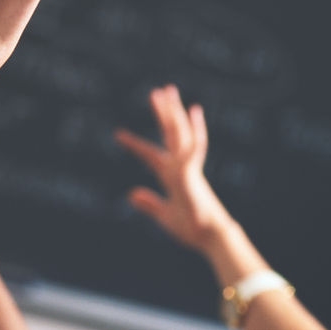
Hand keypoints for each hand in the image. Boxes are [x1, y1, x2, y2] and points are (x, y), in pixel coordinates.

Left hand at [115, 84, 231, 252]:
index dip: (135, 145)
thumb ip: (150, 204)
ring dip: (173, 112)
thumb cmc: (193, 230)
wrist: (212, 238)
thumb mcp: (165, 216)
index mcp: (173, 176)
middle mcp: (181, 167)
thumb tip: (131, 194)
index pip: (151, 155)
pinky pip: (194, 148)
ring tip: (165, 91)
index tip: (118, 134)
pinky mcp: (193, 173)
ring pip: (180, 134)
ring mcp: (188, 168)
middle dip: (164, 113)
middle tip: (156, 91)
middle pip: (170, 135)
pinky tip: (193, 111)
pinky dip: (194, 130)